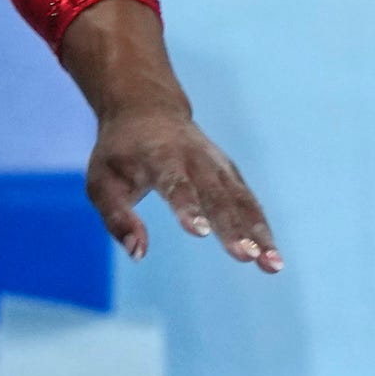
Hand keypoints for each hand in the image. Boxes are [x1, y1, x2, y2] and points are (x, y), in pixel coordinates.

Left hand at [86, 104, 281, 273]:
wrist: (146, 110)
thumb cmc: (119, 153)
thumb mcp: (101, 180)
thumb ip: (116, 217)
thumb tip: (137, 254)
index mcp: (159, 156)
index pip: (175, 183)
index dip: (187, 207)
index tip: (199, 232)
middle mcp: (195, 159)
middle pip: (216, 196)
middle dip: (232, 227)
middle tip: (247, 256)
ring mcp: (217, 165)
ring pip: (241, 200)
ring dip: (258, 232)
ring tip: (272, 265)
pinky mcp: (231, 175)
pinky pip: (250, 203)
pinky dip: (262, 228)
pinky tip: (273, 258)